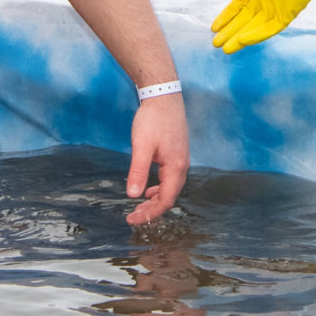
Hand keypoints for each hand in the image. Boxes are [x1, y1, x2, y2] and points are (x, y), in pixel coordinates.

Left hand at [124, 92, 189, 224]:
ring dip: (156, 200)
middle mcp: (182, 165)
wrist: (164, 95)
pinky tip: (149, 188)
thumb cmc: (153, 119)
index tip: (132, 220)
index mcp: (176, 167)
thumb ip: (138, 171)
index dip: (150, 214)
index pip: (165, 200)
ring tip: (140, 206)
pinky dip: (159, 188)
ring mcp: (181, 158)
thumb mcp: (142, 146)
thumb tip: (133, 195)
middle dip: (152, 210)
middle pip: (170, 196)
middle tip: (133, 217)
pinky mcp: (177, 152)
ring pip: (171, 187)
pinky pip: (170, 178)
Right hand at [208, 0, 315, 52]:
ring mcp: (278, 6)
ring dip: (241, 37)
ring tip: (227, 48)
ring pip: (256, 27)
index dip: (226, 17)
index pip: (238, 7)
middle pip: (244, 20)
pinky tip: (244, 39)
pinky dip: (258, 34)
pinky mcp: (290, 11)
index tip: (213, 28)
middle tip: (216, 44)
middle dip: (230, 32)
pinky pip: (272, 27)